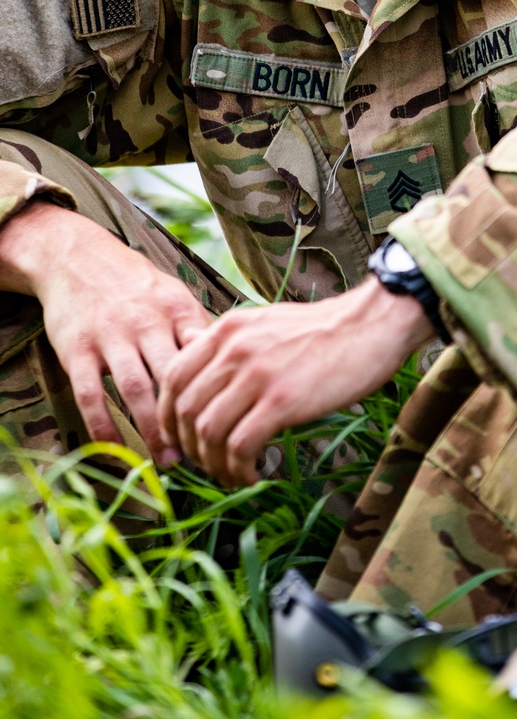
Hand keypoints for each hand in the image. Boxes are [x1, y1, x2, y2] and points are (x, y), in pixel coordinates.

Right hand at [0, 199, 210, 463]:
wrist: (78, 257)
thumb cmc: (136, 285)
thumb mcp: (174, 295)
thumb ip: (200, 329)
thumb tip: (236, 364)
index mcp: (177, 309)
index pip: (205, 355)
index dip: (219, 390)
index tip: (233, 420)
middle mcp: (146, 322)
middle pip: (174, 376)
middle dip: (190, 417)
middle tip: (205, 453)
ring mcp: (110, 336)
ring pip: (135, 389)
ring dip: (152, 429)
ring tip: (167, 461)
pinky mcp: (77, 350)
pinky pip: (91, 395)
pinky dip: (104, 427)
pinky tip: (118, 451)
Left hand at [157, 278, 433, 486]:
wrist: (370, 324)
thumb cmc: (324, 329)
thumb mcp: (266, 323)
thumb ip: (231, 344)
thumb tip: (200, 362)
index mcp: (227, 329)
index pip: (173, 376)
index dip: (167, 416)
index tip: (179, 440)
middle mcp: (234, 349)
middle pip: (184, 409)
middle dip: (188, 447)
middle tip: (205, 464)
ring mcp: (256, 374)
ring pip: (207, 432)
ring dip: (212, 464)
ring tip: (230, 474)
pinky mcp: (282, 400)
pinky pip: (240, 446)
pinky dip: (238, 468)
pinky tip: (252, 474)